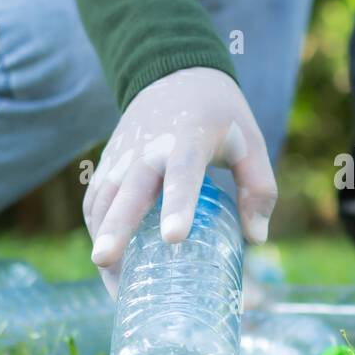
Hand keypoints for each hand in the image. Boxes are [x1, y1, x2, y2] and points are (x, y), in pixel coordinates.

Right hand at [83, 68, 275, 294]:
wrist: (175, 73)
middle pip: (127, 189)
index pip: (182, 173)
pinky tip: (108, 264)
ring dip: (102, 236)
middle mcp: (148, 147)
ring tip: (112, 281)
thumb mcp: (251, 142)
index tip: (174, 238)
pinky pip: (96, 199)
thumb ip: (259, 188)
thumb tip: (256, 239)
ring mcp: (123, 154)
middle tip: (104, 261)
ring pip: (103, 197)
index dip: (177, 204)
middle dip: (116, 226)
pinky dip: (96, 229)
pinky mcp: (109, 162)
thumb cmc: (220, 116)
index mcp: (188, 138)